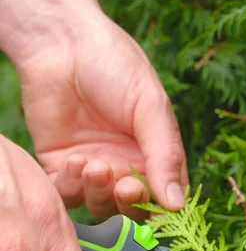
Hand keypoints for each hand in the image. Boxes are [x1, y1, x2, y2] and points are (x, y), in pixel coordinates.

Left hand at [18, 12, 187, 219]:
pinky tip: (75, 160)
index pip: (166, 196)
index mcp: (154, 154)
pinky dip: (71, 187)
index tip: (159, 206)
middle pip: (133, 209)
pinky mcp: (61, 167)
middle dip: (130, 203)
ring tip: (94, 165)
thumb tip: (179, 205)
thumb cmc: (115, 65)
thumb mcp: (151, 107)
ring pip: (100, 206)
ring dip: (99, 193)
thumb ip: (166, 155)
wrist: (61, 42)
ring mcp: (93, 168)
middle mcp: (125, 165)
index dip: (163, 209)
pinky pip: (68, 195)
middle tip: (125, 186)